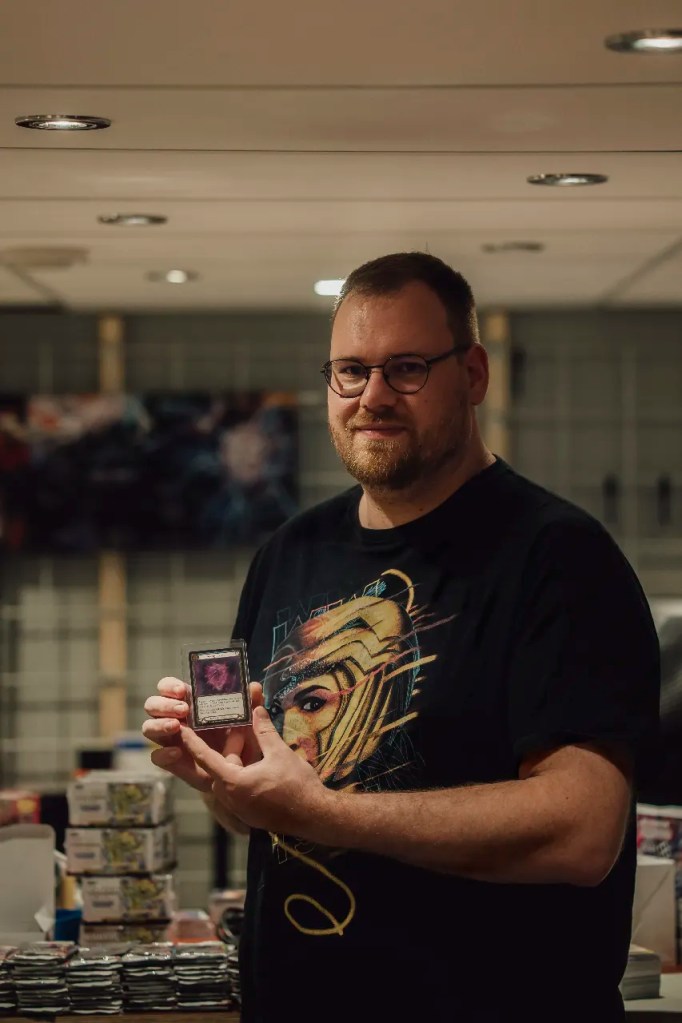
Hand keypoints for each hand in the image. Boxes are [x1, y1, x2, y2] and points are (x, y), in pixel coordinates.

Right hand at [142, 676, 263, 792]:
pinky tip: (178, 752)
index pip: (168, 687)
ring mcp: (169, 739)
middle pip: (153, 705)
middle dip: (164, 705)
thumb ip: (250, 704)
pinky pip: (156, 756)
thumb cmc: (241, 740)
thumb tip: (254, 687)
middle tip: (183, 710)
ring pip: (149, 727)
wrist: (239, 773)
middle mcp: (174, 718)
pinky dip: (164, 753)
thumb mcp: (248, 722)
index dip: (170, 686)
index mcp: (188, 702)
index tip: (182, 691)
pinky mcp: (170, 761)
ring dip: (160, 725)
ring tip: (176, 727)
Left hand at [179, 705, 330, 836]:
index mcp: (233, 783)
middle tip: (239, 730)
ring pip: (229, 778)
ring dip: (238, 761)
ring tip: (251, 743)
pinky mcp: (249, 814)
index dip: (191, 742)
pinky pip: (238, 790)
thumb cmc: (297, 785)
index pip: (205, 759)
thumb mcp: (279, 753)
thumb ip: (264, 731)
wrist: (316, 817)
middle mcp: (231, 798)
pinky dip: (243, 774)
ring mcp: (240, 809)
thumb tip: (256, 709)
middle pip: (219, 767)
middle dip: (229, 748)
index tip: (179, 729)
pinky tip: (258, 763)